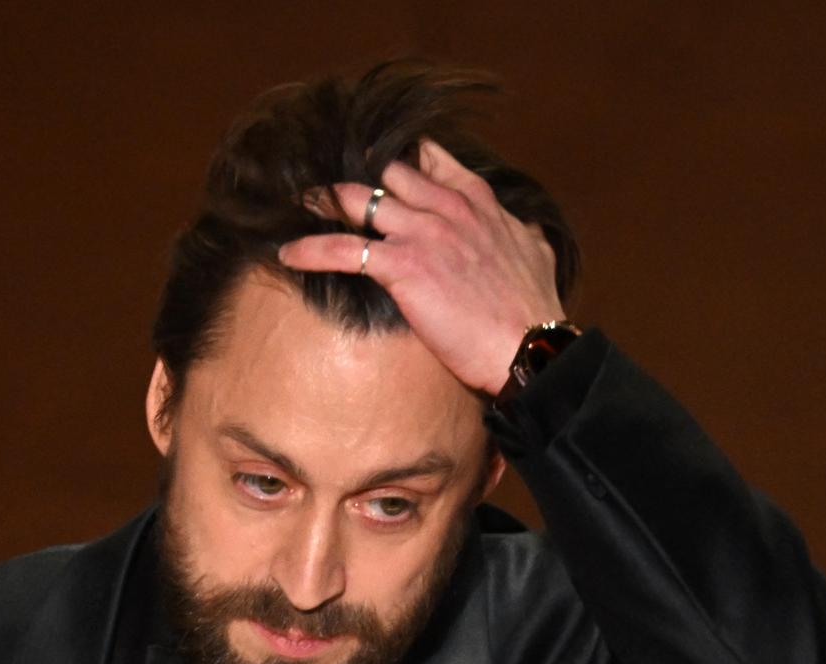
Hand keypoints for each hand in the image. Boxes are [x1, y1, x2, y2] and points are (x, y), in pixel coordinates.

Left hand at [274, 137, 564, 396]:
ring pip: (359, 200)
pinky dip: (310, 249)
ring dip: (325, 201)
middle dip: (357, 177)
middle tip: (331, 188)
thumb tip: (527, 230)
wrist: (529, 343)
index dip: (399, 158)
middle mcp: (446, 207)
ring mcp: (422, 233)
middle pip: (386, 172)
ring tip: (302, 206)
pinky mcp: (402, 266)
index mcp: (476, 200)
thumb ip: (524, 232)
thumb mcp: (537, 253)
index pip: (429, 157)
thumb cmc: (534, 306)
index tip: (377, 166)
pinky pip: (342, 248)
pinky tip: (288, 254)